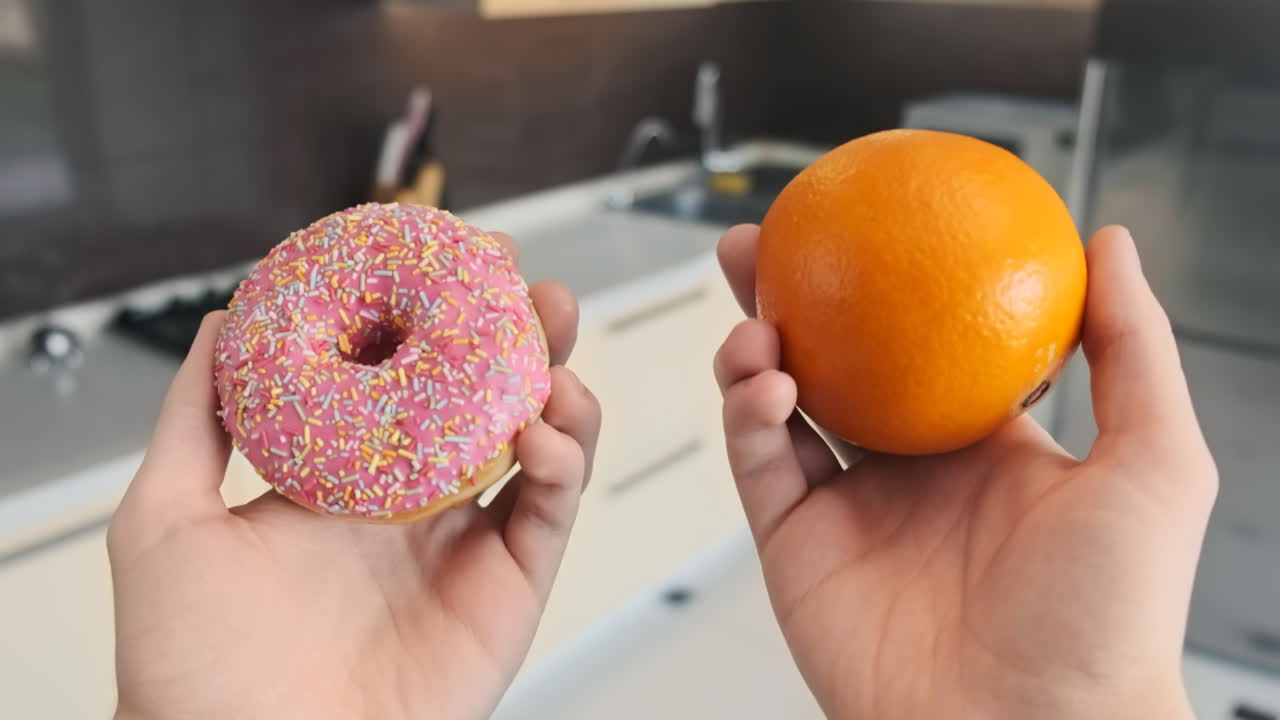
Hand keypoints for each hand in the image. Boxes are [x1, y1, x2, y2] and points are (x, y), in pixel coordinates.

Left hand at [107, 234, 601, 719]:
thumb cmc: (191, 665)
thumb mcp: (166, 521)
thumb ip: (193, 420)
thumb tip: (219, 323)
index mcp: (345, 479)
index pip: (408, 379)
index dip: (438, 321)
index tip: (456, 264)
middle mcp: (412, 505)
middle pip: (488, 402)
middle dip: (521, 341)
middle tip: (536, 293)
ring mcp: (464, 545)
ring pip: (538, 447)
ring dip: (560, 387)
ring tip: (555, 350)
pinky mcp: (507, 588)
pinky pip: (550, 511)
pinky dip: (564, 461)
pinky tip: (542, 431)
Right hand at [713, 224, 1216, 718]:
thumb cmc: (1112, 617)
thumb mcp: (1155, 463)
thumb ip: (1133, 349)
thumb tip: (1111, 241)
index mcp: (980, 444)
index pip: (918, 342)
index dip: (884, 283)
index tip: (860, 220)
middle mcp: (906, 470)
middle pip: (832, 361)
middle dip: (786, 300)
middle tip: (756, 242)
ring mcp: (847, 508)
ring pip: (775, 408)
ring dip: (751, 353)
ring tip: (757, 321)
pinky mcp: (797, 549)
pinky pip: (758, 466)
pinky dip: (747, 418)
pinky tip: (767, 384)